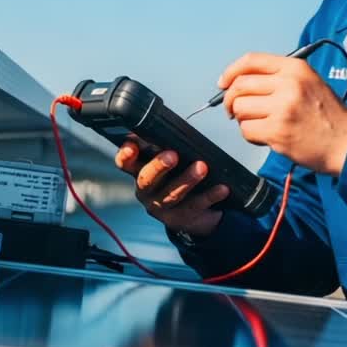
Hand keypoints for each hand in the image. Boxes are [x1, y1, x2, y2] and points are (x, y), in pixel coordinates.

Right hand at [114, 139, 229, 237]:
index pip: (125, 163)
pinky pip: (194, 206)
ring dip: (187, 180)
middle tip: (173, 155)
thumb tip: (164, 126)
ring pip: (171, 195)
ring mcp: (160, 207)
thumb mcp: (168, 160)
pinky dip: (209, 196)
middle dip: (159, 166)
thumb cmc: (178, 176)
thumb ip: (163, 146)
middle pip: (146, 180)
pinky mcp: (179, 219)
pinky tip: (221, 188)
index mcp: (139, 171)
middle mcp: (145, 191)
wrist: (193, 213)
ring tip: (202, 167)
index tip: (131, 146)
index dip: (125, 156)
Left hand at [219, 52, 346, 174]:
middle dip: (231, 99)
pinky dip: (250, 135)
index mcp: (295, 68)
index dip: (231, 71)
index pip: (251, 61)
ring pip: (240, 109)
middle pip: (240, 85)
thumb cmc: (326, 114)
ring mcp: (283, 108)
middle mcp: (288, 84)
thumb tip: (239, 82)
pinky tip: (265, 136)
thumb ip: (278, 77)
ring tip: (258, 124)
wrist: (346, 143)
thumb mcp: (308, 82)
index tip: (223, 83)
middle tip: (234, 110)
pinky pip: (247, 130)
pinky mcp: (278, 132)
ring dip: (242, 119)